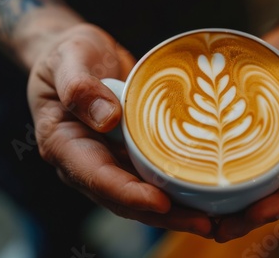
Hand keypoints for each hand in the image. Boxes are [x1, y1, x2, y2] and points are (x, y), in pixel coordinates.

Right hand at [27, 24, 212, 236]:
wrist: (79, 56)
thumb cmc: (68, 55)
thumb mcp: (68, 58)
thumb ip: (79, 87)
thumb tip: (108, 117)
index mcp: (64, 144)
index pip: (97, 178)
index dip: (129, 194)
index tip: (161, 202)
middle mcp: (87, 162)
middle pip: (125, 199)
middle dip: (164, 215)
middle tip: (203, 223)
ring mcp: (110, 161)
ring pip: (143, 196)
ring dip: (177, 210)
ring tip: (213, 219)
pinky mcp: (130, 154)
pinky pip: (153, 177)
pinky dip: (178, 188)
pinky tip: (207, 193)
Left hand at [214, 23, 278, 241]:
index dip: (278, 204)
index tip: (252, 215)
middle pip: (272, 196)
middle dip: (246, 217)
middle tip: (215, 230)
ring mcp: (273, 148)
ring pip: (252, 185)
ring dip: (229, 205)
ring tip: (200, 217)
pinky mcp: (253, 137)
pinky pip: (237, 161)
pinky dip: (220, 176)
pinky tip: (195, 181)